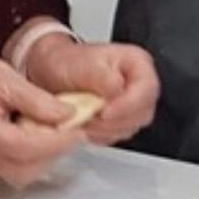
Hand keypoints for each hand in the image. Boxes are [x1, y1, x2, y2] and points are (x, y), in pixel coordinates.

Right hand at [0, 43, 84, 186]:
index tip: (77, 130)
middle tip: (73, 128)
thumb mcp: (7, 78)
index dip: (58, 141)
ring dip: (44, 154)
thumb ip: (38, 101)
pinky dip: (31, 154)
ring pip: (22, 172)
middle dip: (54, 150)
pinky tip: (37, 132)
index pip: (27, 148)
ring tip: (56, 128)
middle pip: (26, 167)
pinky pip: (13, 166)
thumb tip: (66, 115)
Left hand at [24, 34, 159, 146]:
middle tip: (90, 117)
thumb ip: (102, 76)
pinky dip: (101, 134)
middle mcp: (138, 83)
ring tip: (85, 118)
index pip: (147, 89)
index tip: (105, 112)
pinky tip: (87, 124)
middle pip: (142, 112)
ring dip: (106, 129)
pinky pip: (117, 135)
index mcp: (136, 63)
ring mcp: (130, 103)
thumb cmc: (67, 62)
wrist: (52, 71)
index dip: (128, 104)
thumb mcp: (82, 64)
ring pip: (131, 127)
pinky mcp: (120, 119)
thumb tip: (118, 88)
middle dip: (114, 120)